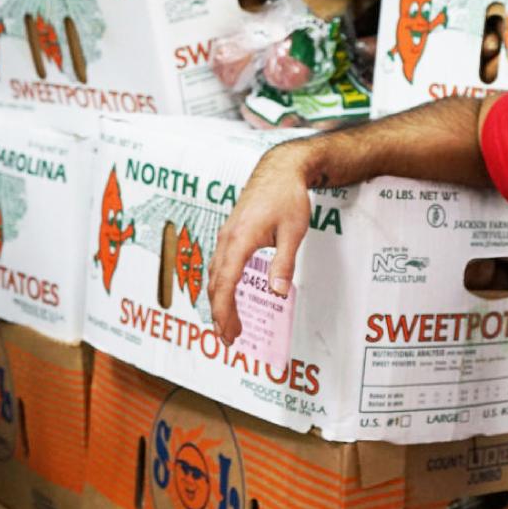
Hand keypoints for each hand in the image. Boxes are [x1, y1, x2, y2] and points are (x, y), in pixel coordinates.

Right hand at [207, 144, 312, 346]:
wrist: (280, 169)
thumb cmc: (288, 197)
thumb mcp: (293, 232)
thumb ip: (284, 263)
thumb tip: (277, 293)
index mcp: (240, 240)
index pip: (226, 285)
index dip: (226, 313)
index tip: (230, 334)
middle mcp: (227, 238)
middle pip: (215, 284)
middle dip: (220, 314)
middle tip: (229, 339)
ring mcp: (226, 234)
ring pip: (214, 274)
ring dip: (218, 301)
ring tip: (228, 323)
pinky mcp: (230, 232)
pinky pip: (218, 263)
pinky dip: (220, 284)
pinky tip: (228, 294)